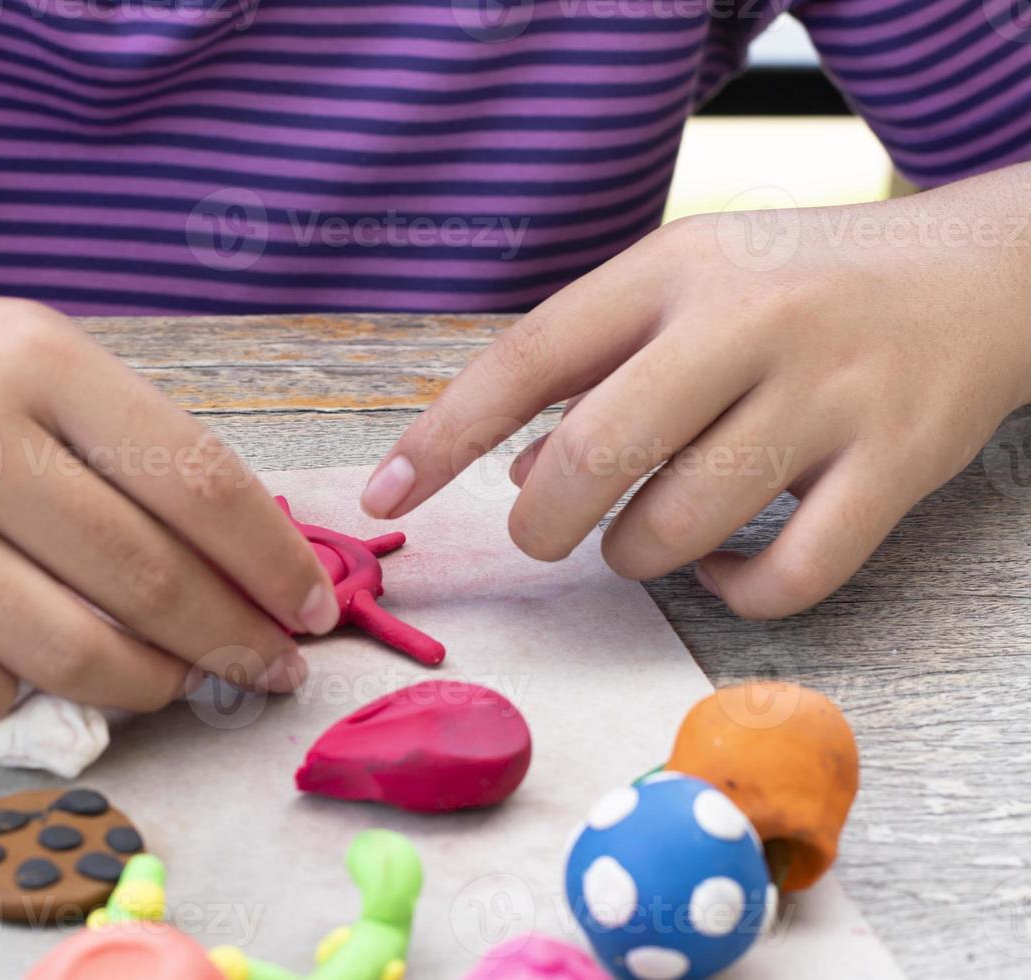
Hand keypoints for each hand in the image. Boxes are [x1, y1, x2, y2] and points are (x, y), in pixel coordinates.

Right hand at [0, 286, 337, 722]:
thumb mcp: (30, 360)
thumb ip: (130, 443)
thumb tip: (248, 560)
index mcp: (35, 355)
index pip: (197, 480)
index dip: (273, 563)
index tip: (311, 612)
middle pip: (143, 574)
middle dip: (229, 640)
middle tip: (264, 671)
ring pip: (60, 649)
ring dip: (145, 685)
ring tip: (174, 683)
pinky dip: (17, 704)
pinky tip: (42, 687)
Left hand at [361, 164, 1030, 617]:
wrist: (976, 273)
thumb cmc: (795, 288)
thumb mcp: (686, 288)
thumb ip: (595, 370)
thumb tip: (521, 476)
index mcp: (674, 270)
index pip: (526, 358)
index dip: (441, 438)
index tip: (383, 498)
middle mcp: (747, 323)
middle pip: (595, 454)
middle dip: (541, 523)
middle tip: (545, 531)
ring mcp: (829, 394)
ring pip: (679, 527)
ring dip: (634, 557)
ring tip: (647, 532)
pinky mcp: (898, 464)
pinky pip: (786, 578)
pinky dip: (733, 593)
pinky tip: (723, 564)